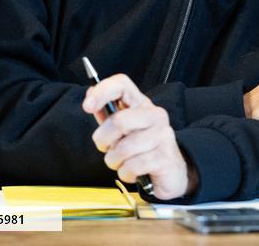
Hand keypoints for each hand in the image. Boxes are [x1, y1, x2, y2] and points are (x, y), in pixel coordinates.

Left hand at [82, 74, 197, 200]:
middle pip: (118, 121)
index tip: (87, 106)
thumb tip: (90, 93)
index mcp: (142, 105)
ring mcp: (162, 135)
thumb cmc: (142, 149)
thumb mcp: (123, 130)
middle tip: (109, 149)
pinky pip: (132, 167)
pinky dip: (126, 174)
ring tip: (124, 163)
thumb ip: (107, 114)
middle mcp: (155, 115)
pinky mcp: (164, 157)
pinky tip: (135, 172)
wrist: (171, 172)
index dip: (102, 91)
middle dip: (104, 141)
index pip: (122, 85)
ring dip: (115, 162)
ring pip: (123, 149)